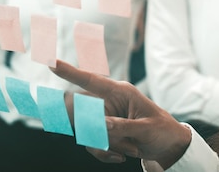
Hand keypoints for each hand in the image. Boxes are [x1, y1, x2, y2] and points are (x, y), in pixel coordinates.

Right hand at [52, 60, 191, 168]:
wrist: (167, 146)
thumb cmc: (161, 130)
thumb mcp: (146, 128)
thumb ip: (122, 126)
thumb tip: (100, 125)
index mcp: (120, 92)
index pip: (92, 80)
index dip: (71, 72)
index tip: (52, 63)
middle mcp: (108, 103)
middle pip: (83, 112)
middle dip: (97, 130)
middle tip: (124, 137)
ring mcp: (104, 118)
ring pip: (87, 132)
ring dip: (108, 145)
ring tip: (132, 147)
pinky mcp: (103, 133)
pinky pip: (92, 144)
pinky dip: (105, 153)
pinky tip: (123, 156)